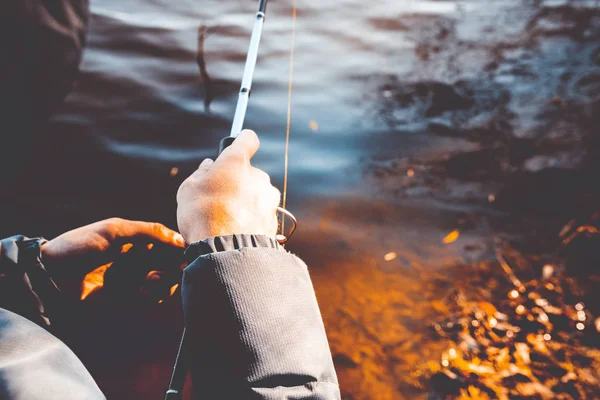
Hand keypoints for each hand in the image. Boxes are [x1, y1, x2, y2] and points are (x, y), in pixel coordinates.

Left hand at [41, 218, 184, 297]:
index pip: (170, 242)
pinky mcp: (127, 296)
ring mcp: (134, 277)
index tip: (186, 256)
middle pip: (171, 263)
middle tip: (168, 270)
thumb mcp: (114, 231)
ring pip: (164, 282)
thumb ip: (147, 231)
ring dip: (164, 282)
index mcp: (138, 238)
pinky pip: (150, 298)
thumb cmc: (80, 246)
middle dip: (174, 268)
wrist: (51, 275)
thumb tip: (179, 238)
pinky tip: (143, 292)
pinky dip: (151, 296)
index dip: (180, 249)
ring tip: (152, 281)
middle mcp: (139, 257)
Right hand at [177, 130, 280, 243]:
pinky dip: (251, 218)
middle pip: (249, 172)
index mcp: (237, 162)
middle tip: (218, 198)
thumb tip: (209, 166)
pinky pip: (260, 214)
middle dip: (237, 181)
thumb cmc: (203, 215)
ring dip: (245, 201)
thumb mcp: (189, 189)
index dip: (240, 142)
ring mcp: (269, 198)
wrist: (227, 250)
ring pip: (256, 194)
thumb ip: (201, 173)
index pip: (247, 139)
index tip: (233, 148)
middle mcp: (258, 176)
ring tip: (225, 220)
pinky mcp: (274, 219)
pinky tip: (236, 231)